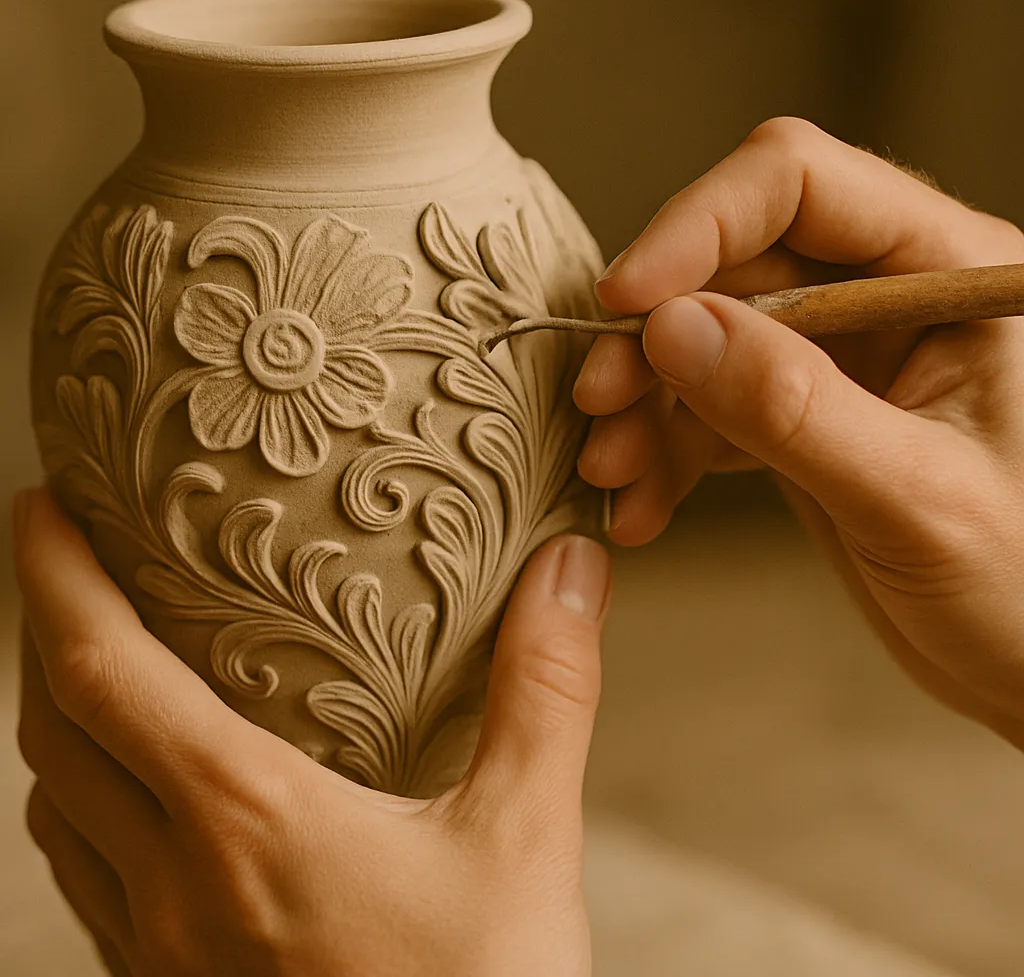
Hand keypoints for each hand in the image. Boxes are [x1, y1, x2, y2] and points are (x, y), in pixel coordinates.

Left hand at [14, 488, 609, 975]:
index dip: (52, 579)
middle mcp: (173, 883)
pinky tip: (142, 797)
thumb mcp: (525, 838)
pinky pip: (89, 878)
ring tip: (92, 662)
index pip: (98, 673)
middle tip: (65, 561)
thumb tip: (570, 569)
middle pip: (53, 730)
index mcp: (243, 820)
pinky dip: (86, 803)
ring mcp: (159, 950)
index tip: (39, 505)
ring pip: (57, 809)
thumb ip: (545, 691)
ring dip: (58, 720)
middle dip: (43, 632)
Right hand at [574, 116, 1023, 748]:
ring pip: (707, 339)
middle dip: (654, 334)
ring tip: (612, 471)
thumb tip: (672, 328)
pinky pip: (711, 408)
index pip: (799, 185)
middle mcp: (889, 298)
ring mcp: (842, 359)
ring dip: (647, 401)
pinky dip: (665, 451)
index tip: (625, 299)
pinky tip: (643, 503)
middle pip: (733, 264)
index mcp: (952, 273)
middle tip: (598, 400)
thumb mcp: (915, 498)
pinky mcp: (805, 417)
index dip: (696, 226)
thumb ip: (794, 408)